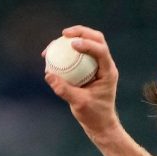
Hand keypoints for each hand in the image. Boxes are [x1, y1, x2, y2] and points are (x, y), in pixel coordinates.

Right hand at [43, 25, 121, 141]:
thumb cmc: (94, 115)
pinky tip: (53, 55)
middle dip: (81, 32)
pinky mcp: (90, 69)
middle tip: (64, 34)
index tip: (71, 44)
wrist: (100, 123)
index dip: (87, 43)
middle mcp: (105, 65)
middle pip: (97, 39)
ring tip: (56, 42)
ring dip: (74, 38)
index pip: (101, 51)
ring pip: (89, 43)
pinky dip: (68, 52)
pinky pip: (80, 55)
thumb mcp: (78, 104)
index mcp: (108, 72)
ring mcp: (98, 66)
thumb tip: (48, 74)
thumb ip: (64, 89)